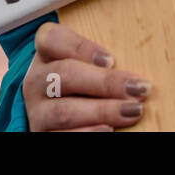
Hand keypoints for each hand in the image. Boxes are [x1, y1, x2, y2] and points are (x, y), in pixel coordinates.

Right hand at [22, 21, 151, 130]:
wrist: (57, 120)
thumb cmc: (80, 84)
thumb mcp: (84, 66)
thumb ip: (101, 62)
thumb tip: (136, 70)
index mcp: (46, 54)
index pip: (52, 38)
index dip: (81, 48)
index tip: (111, 60)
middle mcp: (36, 81)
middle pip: (64, 74)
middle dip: (105, 82)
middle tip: (137, 88)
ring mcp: (36, 111)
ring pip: (64, 111)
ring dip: (102, 110)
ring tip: (132, 111)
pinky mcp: (41, 135)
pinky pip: (61, 136)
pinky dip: (88, 133)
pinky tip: (109, 130)